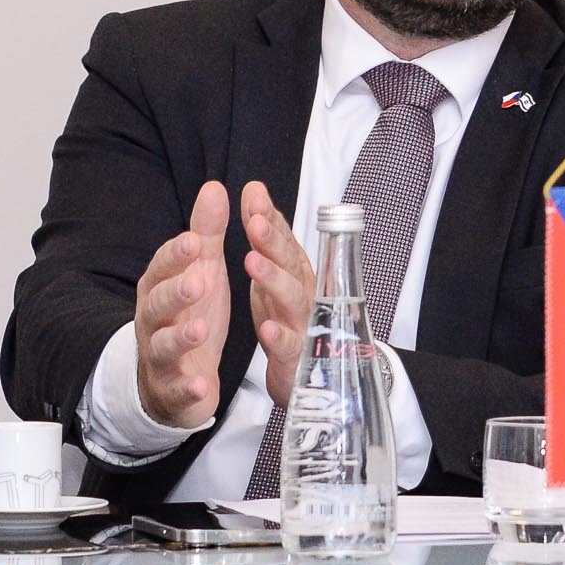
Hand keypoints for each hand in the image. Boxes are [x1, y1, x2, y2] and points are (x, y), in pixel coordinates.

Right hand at [134, 180, 229, 428]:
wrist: (171, 378)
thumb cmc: (189, 316)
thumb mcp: (200, 271)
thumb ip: (207, 233)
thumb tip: (215, 187)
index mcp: (162, 289)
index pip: (164, 268)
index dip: (177, 255)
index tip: (196, 240)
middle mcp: (155, 321)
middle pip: (158, 305)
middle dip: (176, 292)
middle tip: (200, 281)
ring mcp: (161, 356)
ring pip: (162, 346)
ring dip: (181, 337)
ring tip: (201, 329)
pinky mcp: (172, 388)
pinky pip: (176, 389)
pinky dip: (186, 387)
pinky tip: (200, 385)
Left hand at [242, 179, 314, 408]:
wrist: (311, 375)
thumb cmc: (288, 317)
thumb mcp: (274, 273)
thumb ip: (267, 235)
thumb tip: (254, 188)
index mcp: (294, 273)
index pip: (284, 239)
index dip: (270, 217)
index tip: (253, 194)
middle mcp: (304, 292)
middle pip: (290, 263)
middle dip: (272, 241)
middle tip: (253, 221)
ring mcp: (304, 323)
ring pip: (291, 299)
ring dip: (274, 280)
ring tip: (252, 262)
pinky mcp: (298, 357)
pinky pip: (290, 346)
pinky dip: (281, 337)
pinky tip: (268, 329)